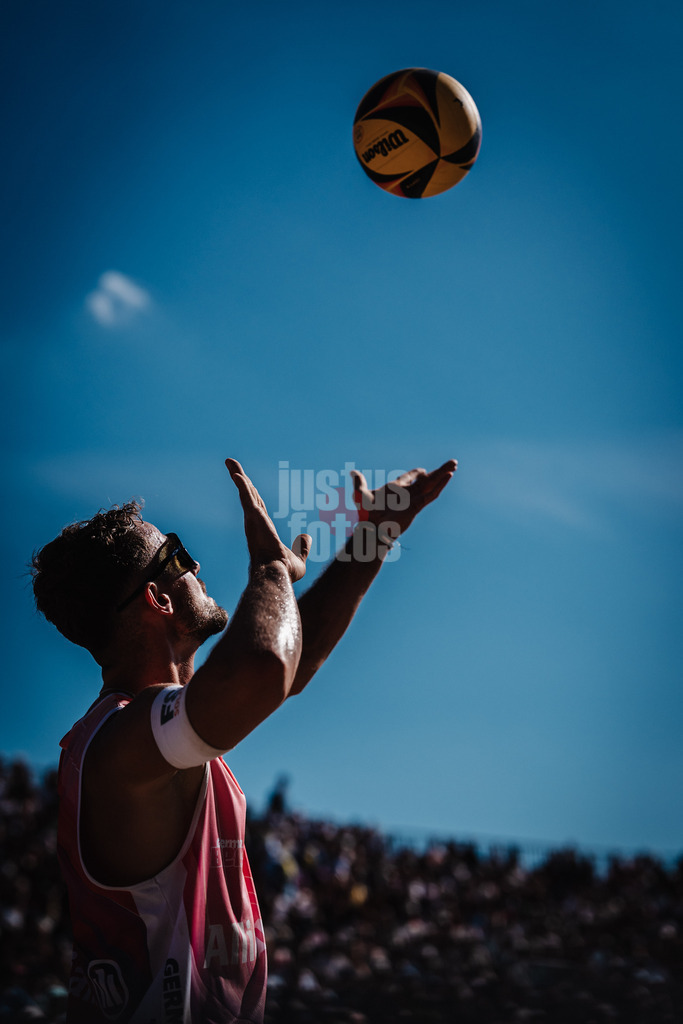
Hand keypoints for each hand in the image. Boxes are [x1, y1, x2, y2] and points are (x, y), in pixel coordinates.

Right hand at [226, 459, 310, 581]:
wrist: (276, 575)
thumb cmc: (283, 572)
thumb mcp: (298, 558)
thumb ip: (302, 547)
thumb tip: (307, 537)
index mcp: (264, 530)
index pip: (257, 507)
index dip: (252, 494)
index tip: (246, 484)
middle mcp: (255, 523)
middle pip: (248, 495)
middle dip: (240, 479)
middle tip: (231, 465)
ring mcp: (253, 520)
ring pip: (245, 493)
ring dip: (238, 476)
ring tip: (230, 462)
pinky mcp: (254, 517)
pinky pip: (247, 497)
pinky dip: (242, 485)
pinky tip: (237, 474)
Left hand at [351, 459, 456, 537]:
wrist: (372, 529)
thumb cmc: (366, 515)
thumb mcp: (361, 495)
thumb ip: (359, 483)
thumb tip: (353, 473)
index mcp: (396, 488)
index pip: (409, 478)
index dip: (416, 474)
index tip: (423, 471)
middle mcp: (407, 493)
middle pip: (426, 480)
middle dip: (438, 471)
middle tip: (451, 463)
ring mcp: (413, 499)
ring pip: (431, 485)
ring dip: (443, 475)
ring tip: (454, 465)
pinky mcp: (417, 506)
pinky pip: (431, 494)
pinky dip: (440, 485)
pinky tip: (448, 476)